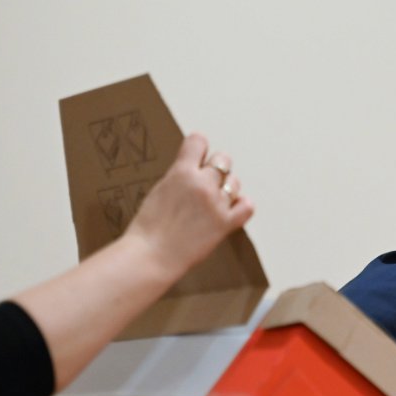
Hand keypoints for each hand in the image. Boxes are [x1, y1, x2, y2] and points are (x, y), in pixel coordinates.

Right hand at [124, 133, 253, 278]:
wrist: (151, 255)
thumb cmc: (148, 228)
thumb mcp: (159, 189)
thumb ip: (179, 176)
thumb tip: (191, 169)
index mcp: (181, 172)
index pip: (198, 141)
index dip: (198, 149)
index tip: (197, 158)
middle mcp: (202, 183)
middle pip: (223, 160)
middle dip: (215, 169)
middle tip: (205, 184)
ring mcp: (216, 203)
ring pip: (235, 182)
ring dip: (227, 189)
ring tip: (213, 202)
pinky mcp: (225, 223)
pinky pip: (247, 206)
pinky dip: (242, 206)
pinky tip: (233, 209)